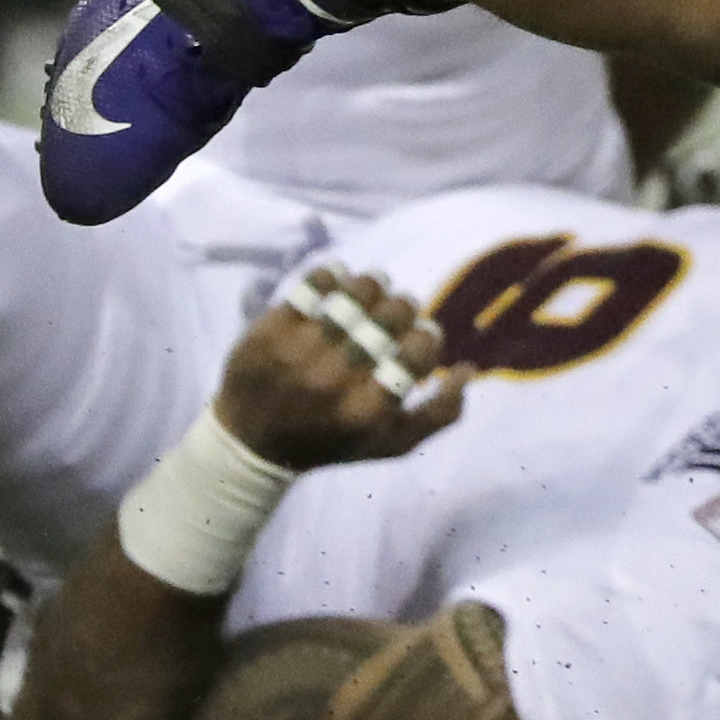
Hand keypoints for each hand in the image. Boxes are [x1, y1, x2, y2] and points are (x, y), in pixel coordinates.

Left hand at [214, 267, 462, 471]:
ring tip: (375, 286)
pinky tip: (339, 278)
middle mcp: (335, 381)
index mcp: (367, 411)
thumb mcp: (389, 444)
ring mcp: (299, 354)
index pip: (416, 354)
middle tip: (399, 309)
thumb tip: (468, 368)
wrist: (250, 443)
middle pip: (389, 319)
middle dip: (404, 307)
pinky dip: (332, 275)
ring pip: (353, 297)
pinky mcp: (270, 332)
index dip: (427, 336)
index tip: (420, 334)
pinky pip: (311, 287)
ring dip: (373, 284)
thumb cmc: (331, 442)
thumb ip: (439, 414)